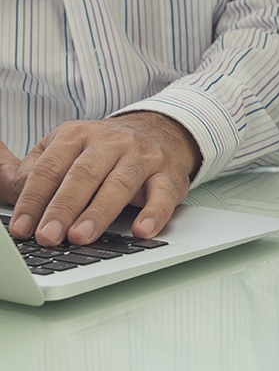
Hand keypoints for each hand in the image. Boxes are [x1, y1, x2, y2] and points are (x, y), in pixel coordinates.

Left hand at [7, 112, 201, 245]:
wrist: (160, 133)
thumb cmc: (105, 152)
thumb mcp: (65, 150)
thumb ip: (32, 171)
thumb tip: (4, 186)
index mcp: (78, 134)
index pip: (51, 167)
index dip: (34, 199)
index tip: (22, 228)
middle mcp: (112, 142)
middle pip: (84, 174)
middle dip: (63, 207)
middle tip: (48, 236)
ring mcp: (143, 157)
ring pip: (120, 184)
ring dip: (99, 212)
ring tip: (81, 237)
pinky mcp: (169, 176)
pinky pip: (163, 195)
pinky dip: (154, 213)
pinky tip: (142, 231)